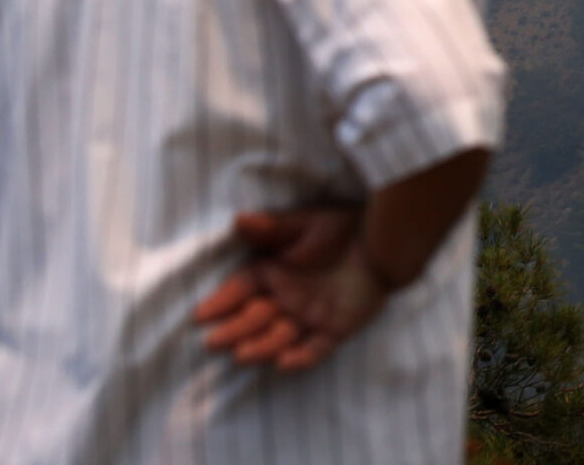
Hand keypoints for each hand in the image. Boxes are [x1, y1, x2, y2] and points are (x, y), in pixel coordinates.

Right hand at [195, 206, 385, 371]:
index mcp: (274, 273)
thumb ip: (272, 227)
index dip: (222, 301)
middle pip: (255, 318)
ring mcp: (309, 316)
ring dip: (261, 346)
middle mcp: (286, 298)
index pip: (242, 289)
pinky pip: (316, 349)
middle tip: (214, 342)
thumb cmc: (340, 228)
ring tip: (242, 354)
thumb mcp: (304, 225)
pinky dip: (300, 358)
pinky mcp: (335, 329)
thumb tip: (239, 219)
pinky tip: (284, 363)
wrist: (383, 240)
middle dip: (235, 330)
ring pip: (280, 337)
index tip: (200, 315)